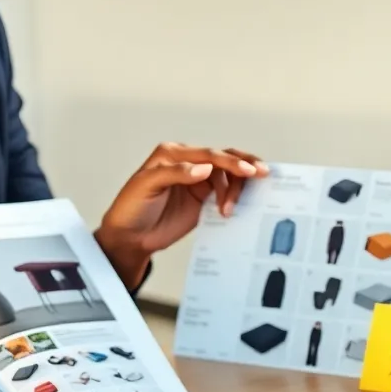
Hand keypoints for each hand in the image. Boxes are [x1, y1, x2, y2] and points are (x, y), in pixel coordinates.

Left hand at [95, 143, 269, 288]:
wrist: (129, 238)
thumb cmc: (131, 208)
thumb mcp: (146, 185)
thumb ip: (176, 173)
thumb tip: (205, 168)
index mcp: (173, 154)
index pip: (208, 154)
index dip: (230, 161)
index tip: (247, 170)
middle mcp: (189, 164)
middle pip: (224, 158)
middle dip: (245, 165)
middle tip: (261, 175)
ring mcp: (198, 182)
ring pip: (229, 177)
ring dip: (236, 190)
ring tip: (229, 209)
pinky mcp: (203, 200)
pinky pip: (226, 195)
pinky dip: (235, 200)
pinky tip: (234, 210)